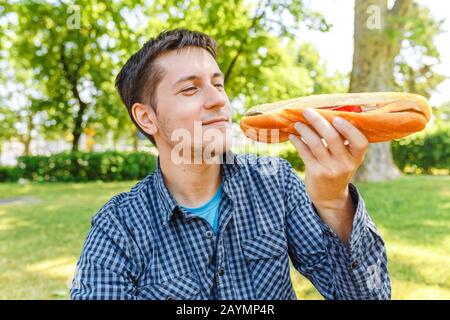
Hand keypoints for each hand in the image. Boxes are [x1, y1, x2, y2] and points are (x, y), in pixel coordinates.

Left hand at [288, 108, 368, 241]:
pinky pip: (304, 152)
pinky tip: (293, 136)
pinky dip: (297, 141)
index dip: (349, 129)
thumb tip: (326, 113)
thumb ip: (343, 140)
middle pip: (332, 137)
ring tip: (297, 123)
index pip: (360, 142)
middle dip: (318, 121)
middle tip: (307, 111)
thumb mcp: (347, 158)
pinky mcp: (315, 173)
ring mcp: (330, 169)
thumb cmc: (338, 168)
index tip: (336, 118)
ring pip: (315, 143)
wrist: (329, 196)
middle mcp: (345, 164)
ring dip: (304, 130)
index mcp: (357, 157)